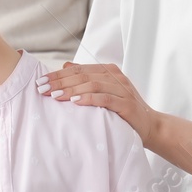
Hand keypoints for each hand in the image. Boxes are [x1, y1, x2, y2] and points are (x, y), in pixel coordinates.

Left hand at [38, 61, 160, 144]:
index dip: (59, 75)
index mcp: (109, 71)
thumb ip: (88, 78)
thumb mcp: (105, 91)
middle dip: (60, 82)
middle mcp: (116, 77)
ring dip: (71, 90)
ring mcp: (123, 90)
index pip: (79, 69)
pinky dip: (89, 99)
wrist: (150, 125)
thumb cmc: (124, 110)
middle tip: (42, 88)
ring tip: (55, 95)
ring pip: (92, 85)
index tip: (41, 81)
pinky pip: (105, 99)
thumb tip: (66, 66)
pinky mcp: (127, 104)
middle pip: (83, 76)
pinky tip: (75, 102)